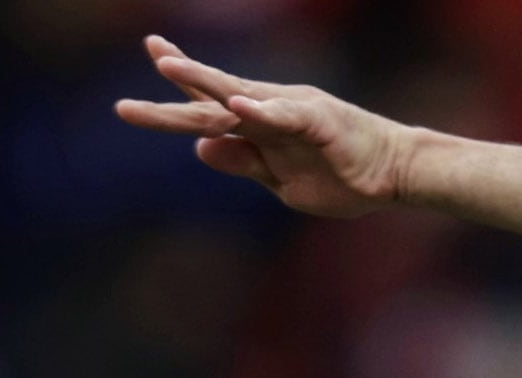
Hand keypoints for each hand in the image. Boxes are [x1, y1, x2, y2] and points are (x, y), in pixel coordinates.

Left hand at [113, 35, 420, 218]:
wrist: (395, 175)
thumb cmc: (343, 177)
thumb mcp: (282, 182)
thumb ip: (244, 163)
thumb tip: (201, 149)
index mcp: (258, 127)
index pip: (208, 103)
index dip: (180, 83)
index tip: (154, 50)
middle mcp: (268, 111)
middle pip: (210, 102)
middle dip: (171, 94)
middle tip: (126, 100)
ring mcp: (291, 113)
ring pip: (239, 95)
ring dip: (204, 81)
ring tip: (169, 66)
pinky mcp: (318, 121)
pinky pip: (286, 115)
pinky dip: (263, 110)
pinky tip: (238, 106)